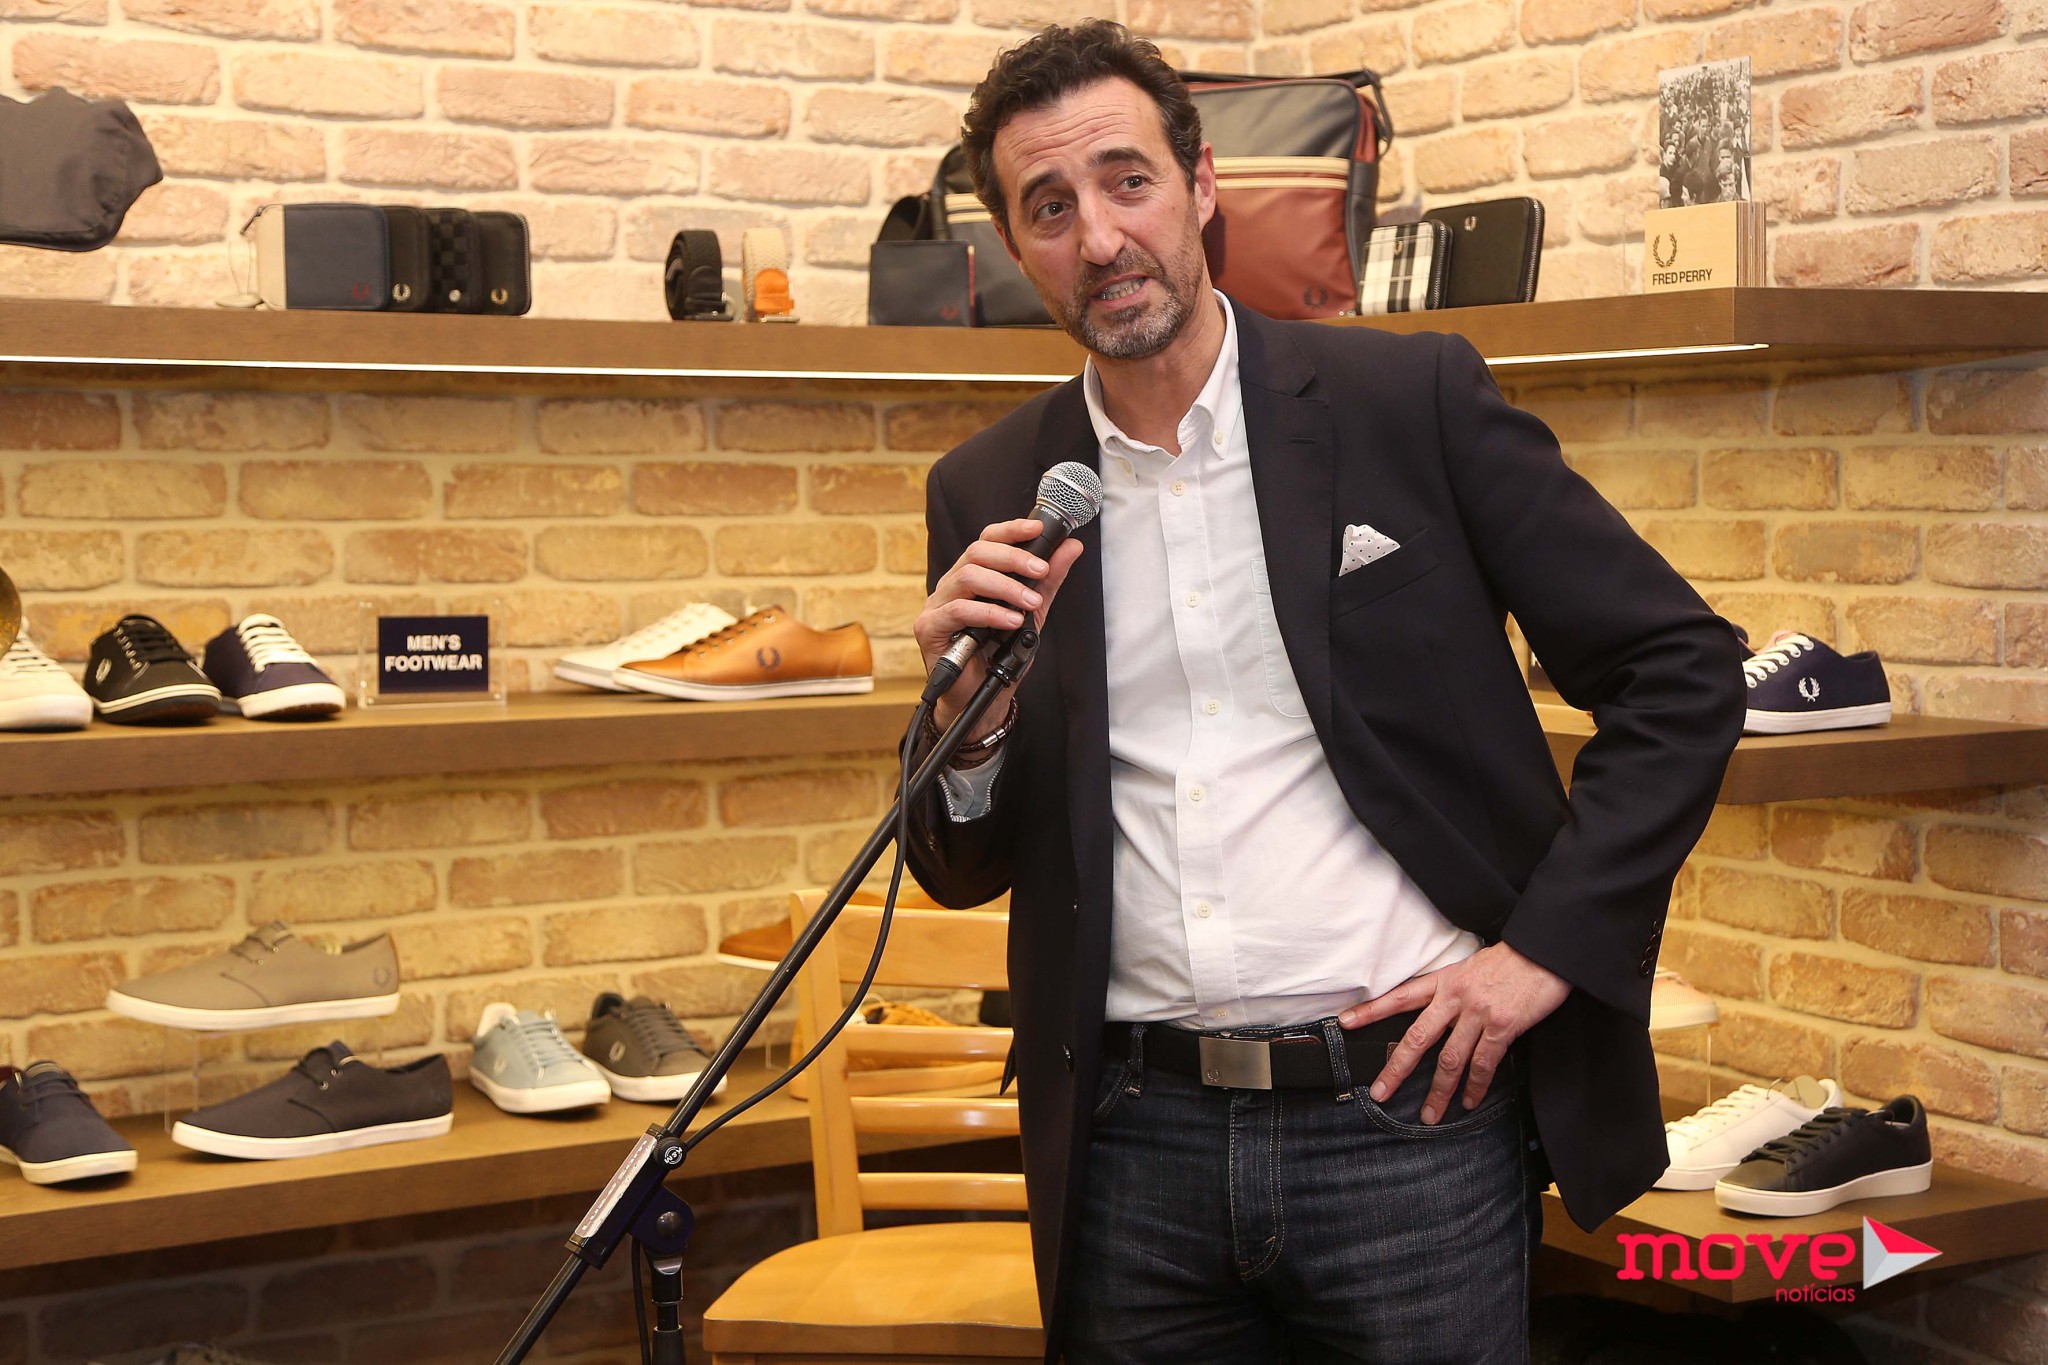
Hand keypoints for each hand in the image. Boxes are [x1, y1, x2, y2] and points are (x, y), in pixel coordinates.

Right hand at [913, 519, 1084, 736]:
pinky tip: (1010, 621)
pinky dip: (989, 613)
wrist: (982, 699)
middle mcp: (952, 585)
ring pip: (968, 577)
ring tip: (1031, 603)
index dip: (1011, 530)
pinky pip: (958, 610)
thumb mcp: (1032, 613)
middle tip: (1042, 571)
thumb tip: (1070, 548)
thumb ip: (1048, 581)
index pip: (987, 540)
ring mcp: (937, 605)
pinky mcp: (929, 627)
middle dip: (1014, 559)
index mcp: (972, 576)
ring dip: (1006, 587)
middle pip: (977, 552)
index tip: (1039, 529)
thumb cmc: (999, 655)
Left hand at [1340, 942, 1568, 1125]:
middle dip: (1396, 1068)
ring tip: (1430, 1114)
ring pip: (1450, 1059)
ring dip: (1438, 1090)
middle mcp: (1455, 996)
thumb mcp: (1471, 968)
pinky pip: (1483, 1063)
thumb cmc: (1510, 961)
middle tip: (1380, 1093)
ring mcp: (1478, 1012)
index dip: (1371, 1010)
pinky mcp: (1502, 1026)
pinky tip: (1469, 1102)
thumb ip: (1452, 992)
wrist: (1545, 951)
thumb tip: (1439, 1018)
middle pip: (1417, 1037)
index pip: (1400, 996)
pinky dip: (1475, 1086)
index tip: (1345, 1023)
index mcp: (1444, 980)